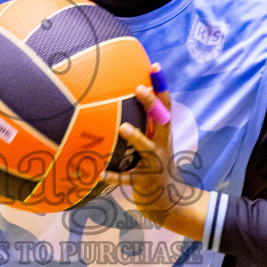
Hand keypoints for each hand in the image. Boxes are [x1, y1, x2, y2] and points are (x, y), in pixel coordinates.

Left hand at [102, 64, 208, 239]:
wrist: (168, 199)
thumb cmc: (156, 164)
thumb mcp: (156, 142)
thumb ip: (147, 123)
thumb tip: (130, 95)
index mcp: (163, 134)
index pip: (165, 105)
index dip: (161, 86)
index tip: (154, 66)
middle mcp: (161, 145)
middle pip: (161, 120)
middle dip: (152, 104)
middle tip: (139, 88)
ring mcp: (153, 163)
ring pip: (145, 148)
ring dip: (135, 137)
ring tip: (122, 127)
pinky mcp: (143, 181)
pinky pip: (126, 177)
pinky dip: (113, 175)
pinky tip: (98, 173)